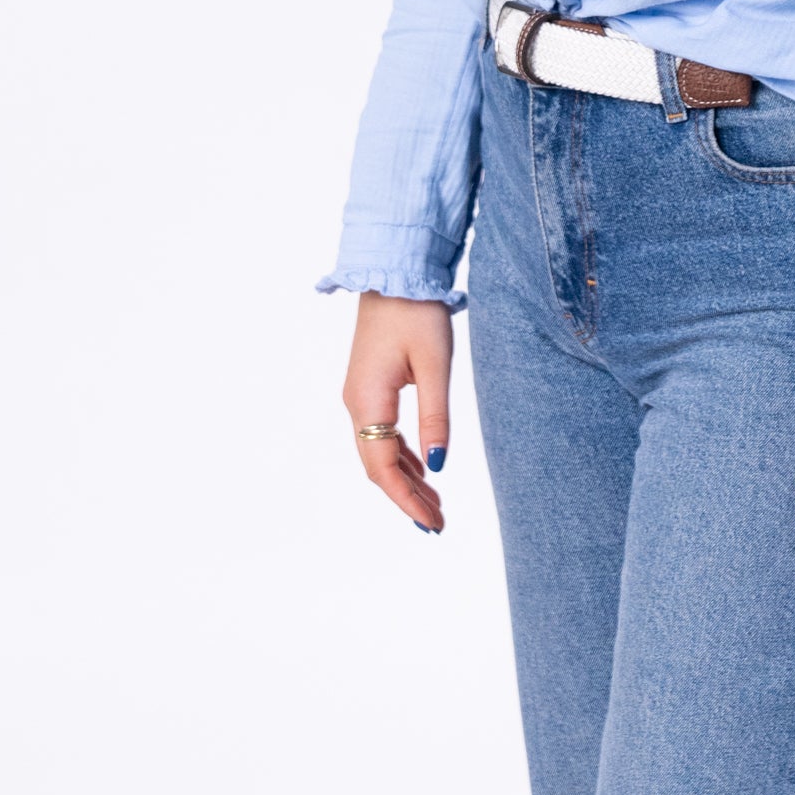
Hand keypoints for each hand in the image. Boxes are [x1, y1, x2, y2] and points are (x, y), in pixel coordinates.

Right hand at [342, 290, 453, 532]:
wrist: (394, 270)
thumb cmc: (416, 312)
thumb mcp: (435, 365)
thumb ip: (435, 417)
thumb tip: (438, 467)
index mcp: (368, 401)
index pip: (383, 468)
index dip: (406, 500)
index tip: (431, 524)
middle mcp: (356, 402)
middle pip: (378, 464)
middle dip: (406, 496)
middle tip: (437, 522)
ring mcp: (360, 393)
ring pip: (379, 449)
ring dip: (405, 477)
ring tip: (434, 503)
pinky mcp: (369, 383)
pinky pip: (381, 431)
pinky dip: (401, 454)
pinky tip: (422, 466)